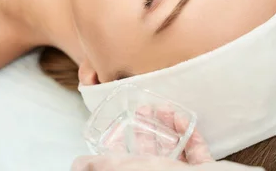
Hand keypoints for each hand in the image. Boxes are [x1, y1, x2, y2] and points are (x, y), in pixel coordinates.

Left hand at [71, 125, 260, 169]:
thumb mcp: (126, 168)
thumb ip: (101, 166)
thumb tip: (76, 164)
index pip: (129, 162)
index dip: (127, 143)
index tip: (127, 123)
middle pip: (153, 154)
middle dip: (150, 130)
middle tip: (148, 109)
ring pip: (176, 152)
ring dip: (170, 128)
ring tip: (165, 110)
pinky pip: (199, 153)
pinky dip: (192, 135)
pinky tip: (184, 119)